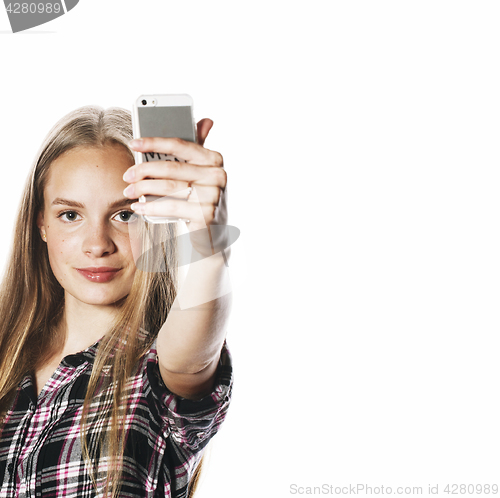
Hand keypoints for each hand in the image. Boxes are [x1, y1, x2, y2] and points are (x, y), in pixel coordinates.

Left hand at [123, 119, 227, 256]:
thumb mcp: (199, 175)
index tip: (133, 143)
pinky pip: (172, 207)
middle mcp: (218, 176)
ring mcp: (214, 196)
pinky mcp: (207, 214)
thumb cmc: (200, 201)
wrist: (212, 236)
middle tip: (127, 176)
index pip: (182, 145)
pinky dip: (151, 208)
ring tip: (128, 192)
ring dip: (144, 189)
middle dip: (144, 170)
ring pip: (169, 187)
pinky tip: (139, 207)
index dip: (155, 142)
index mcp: (215, 159)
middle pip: (172, 168)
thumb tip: (206, 120)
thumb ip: (198, 150)